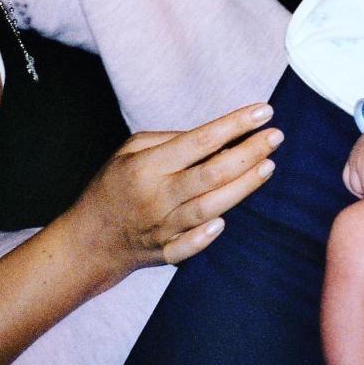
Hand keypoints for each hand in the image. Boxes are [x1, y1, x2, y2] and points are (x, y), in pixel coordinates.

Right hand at [66, 103, 281, 274]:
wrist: (87, 241)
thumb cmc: (115, 185)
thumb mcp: (129, 150)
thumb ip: (170, 140)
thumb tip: (217, 138)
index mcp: (147, 165)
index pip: (199, 140)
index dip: (234, 124)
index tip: (263, 111)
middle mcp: (156, 196)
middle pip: (211, 173)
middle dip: (248, 153)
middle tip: (275, 136)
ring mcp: (160, 227)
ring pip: (207, 207)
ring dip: (241, 187)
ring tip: (269, 165)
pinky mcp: (164, 253)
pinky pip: (185, 248)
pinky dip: (203, 237)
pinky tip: (225, 221)